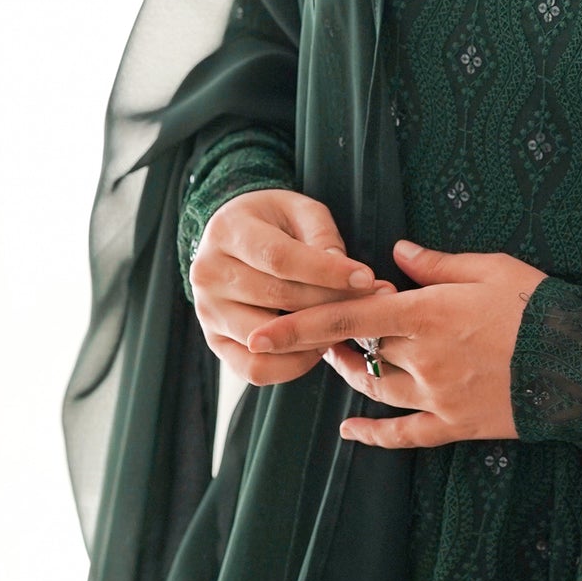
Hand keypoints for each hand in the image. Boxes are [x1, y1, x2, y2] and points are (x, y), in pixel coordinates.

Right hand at [190, 188, 394, 385]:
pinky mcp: (216, 342)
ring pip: (268, 339)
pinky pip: (255, 369)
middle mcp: (208, 273)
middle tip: (374, 304)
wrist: (234, 238)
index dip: (327, 271)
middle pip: (277, 298)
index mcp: (228, 231)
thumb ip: (323, 237)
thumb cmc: (275, 223)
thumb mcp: (300, 211)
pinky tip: (319, 345)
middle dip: (332, 303)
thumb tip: (346, 275)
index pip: (280, 258)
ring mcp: (207, 312)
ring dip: (315, 335)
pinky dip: (293, 365)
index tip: (366, 278)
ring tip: (345, 323)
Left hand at [245, 238, 550, 447]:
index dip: (299, 324)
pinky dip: (373, 436)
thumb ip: (438, 263)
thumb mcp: (492, 269)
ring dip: (352, 373)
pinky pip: (404, 435)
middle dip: (337, 339)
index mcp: (427, 313)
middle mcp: (423, 358)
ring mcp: (437, 396)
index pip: (347, 316)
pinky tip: (350, 432)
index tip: (259, 331)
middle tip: (324, 324)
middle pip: (360, 350)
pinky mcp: (456, 426)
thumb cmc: (541, 306)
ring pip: (375, 388)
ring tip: (339, 359)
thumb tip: (397, 251)